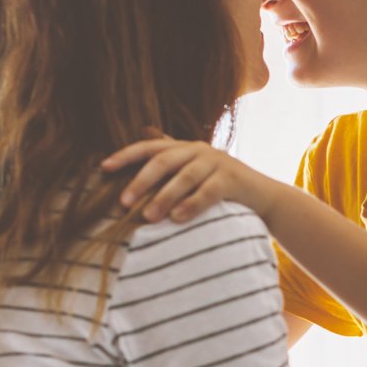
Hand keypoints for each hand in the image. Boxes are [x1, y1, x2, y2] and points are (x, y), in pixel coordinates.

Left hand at [101, 137, 280, 222]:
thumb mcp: (194, 175)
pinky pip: (208, 192)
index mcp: (185, 147)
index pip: (150, 147)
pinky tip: (177, 218)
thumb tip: (133, 175)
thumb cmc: (221, 188)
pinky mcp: (233, 179)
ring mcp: (217, 162)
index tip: (103, 168)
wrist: (263, 196)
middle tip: (123, 202)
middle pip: (164, 161)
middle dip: (141, 181)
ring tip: (149, 217)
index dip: (125, 155)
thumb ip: (171, 170)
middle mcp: (199, 150)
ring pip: (184, 177)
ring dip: (164, 197)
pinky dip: (191, 205)